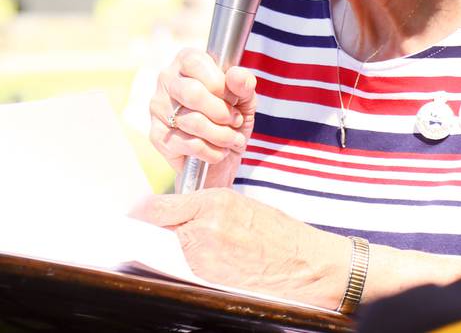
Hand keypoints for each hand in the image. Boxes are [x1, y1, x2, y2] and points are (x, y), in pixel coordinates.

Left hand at [133, 189, 346, 307]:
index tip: (136, 214)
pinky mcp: (206, 280)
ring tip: (187, 246)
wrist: (302, 263)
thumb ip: (204, 206)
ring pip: (167, 251)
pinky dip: (183, 266)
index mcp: (213, 202)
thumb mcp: (239, 205)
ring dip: (169, 248)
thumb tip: (171, 212)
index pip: (158, 207)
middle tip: (152, 230)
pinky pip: (181, 270)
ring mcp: (202, 258)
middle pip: (157, 231)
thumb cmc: (277, 232)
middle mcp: (203, 228)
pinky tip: (198, 262)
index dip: (143, 212)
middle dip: (155, 230)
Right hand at [149, 48, 256, 187]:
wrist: (223, 153)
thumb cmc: (232, 114)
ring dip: (222, 135)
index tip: (233, 99)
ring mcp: (158, 108)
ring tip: (234, 138)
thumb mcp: (245, 96)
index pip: (196, 63)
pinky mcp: (156, 136)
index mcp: (186, 61)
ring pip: (192, 121)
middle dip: (221, 112)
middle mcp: (167, 80)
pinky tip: (220, 151)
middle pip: (192, 93)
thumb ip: (244, 82)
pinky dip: (212, 151)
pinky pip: (188, 144)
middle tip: (236, 120)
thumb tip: (235, 75)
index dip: (219, 83)